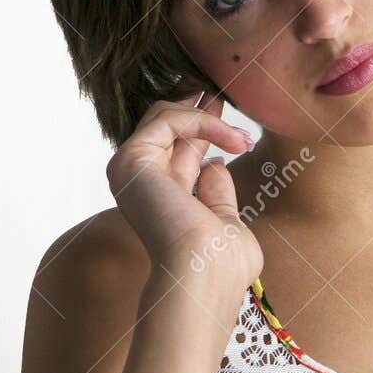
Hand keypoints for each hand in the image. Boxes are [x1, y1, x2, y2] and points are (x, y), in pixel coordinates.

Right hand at [106, 92, 263, 282]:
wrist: (204, 276)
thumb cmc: (220, 265)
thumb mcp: (224, 220)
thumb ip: (216, 193)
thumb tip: (215, 165)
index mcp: (159, 198)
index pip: (176, 149)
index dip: (202, 126)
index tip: (228, 115)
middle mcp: (139, 182)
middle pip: (164, 124)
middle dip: (200, 108)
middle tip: (229, 97)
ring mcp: (131, 170)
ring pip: (164, 115)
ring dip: (209, 117)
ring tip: (242, 138)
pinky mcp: (132, 160)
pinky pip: (168, 119)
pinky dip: (203, 121)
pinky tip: (232, 140)